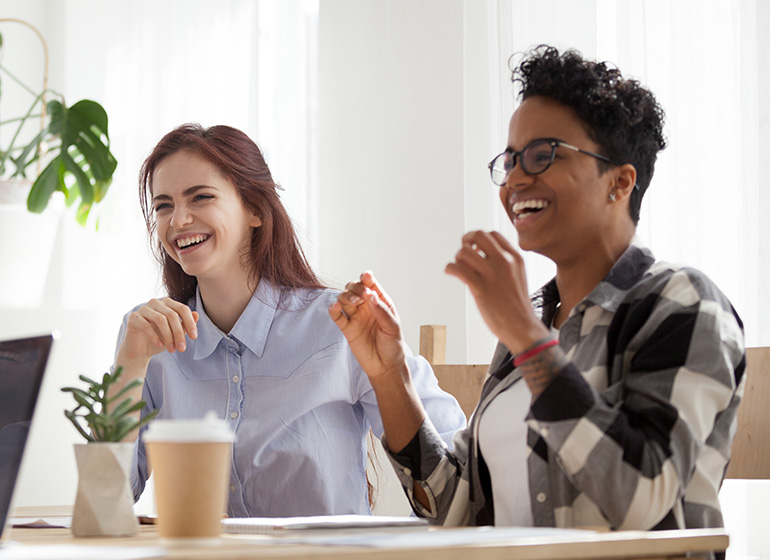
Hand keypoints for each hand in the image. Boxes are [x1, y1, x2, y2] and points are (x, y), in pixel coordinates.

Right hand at [117, 297, 198, 366]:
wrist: (140, 351)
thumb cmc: (160, 339)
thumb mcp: (176, 334)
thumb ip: (185, 324)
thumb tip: (197, 315)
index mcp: (167, 303)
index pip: (182, 309)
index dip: (190, 322)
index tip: (194, 337)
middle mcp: (155, 303)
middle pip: (172, 315)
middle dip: (179, 333)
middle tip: (182, 348)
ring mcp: (143, 309)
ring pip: (161, 320)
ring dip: (168, 337)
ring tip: (172, 350)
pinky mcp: (133, 318)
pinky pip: (146, 326)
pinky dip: (155, 336)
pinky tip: (160, 345)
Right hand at [328, 271, 407, 380]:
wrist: (386, 367)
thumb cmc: (393, 345)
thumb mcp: (392, 327)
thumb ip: (381, 311)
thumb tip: (370, 295)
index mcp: (380, 302)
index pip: (370, 284)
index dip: (367, 278)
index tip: (366, 277)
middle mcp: (366, 307)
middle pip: (354, 288)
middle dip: (355, 288)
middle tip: (362, 296)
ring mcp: (355, 317)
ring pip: (344, 298)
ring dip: (346, 297)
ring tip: (353, 303)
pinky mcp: (347, 328)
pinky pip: (337, 316)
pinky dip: (333, 309)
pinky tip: (335, 307)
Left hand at [445, 231, 547, 353]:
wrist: (523, 328)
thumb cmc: (517, 307)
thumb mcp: (517, 277)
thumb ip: (501, 265)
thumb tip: (477, 260)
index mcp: (515, 258)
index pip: (493, 234)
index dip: (479, 239)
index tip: (474, 248)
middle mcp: (504, 261)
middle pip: (478, 235)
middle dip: (466, 241)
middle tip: (463, 254)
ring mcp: (492, 274)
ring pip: (465, 251)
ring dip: (457, 258)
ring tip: (458, 268)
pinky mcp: (481, 288)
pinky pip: (458, 269)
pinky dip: (450, 268)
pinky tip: (450, 272)